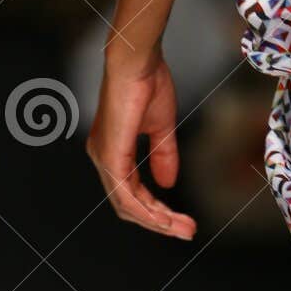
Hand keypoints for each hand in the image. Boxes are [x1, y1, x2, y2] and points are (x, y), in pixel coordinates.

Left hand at [86, 52, 196, 239]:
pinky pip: (126, 194)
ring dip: (156, 221)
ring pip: (127, 205)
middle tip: (188, 230)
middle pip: (129, 204)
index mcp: (113, 150)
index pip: (132, 191)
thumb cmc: (147, 82)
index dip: (157, 209)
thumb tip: (168, 184)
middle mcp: (103, 158)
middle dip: (159, 222)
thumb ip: (163, 154)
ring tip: (183, 228)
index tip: (183, 219)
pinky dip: (147, 210)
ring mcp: (104, 158)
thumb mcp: (161, 125)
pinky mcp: (111, 156)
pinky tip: (165, 219)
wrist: (138, 60)